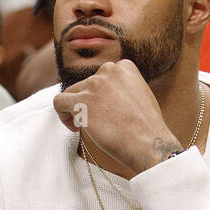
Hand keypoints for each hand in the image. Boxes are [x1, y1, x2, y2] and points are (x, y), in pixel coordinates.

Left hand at [52, 59, 177, 173]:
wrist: (149, 142)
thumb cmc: (147, 128)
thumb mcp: (141, 96)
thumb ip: (123, 89)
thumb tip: (107, 97)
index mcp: (125, 67)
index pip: (102, 76)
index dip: (100, 94)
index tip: (104, 108)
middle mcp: (108, 71)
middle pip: (86, 84)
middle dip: (88, 103)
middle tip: (96, 121)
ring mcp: (94, 84)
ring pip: (71, 92)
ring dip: (75, 109)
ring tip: (82, 125)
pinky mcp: (82, 102)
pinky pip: (60, 102)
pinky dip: (63, 114)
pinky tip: (75, 127)